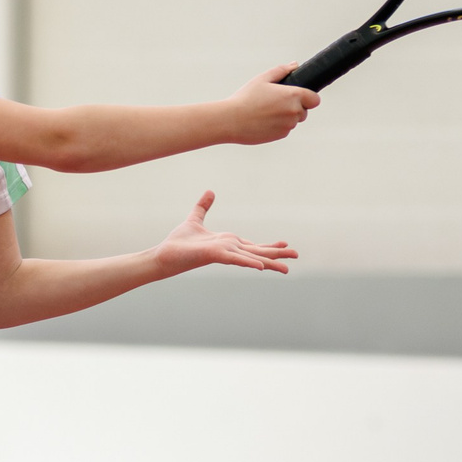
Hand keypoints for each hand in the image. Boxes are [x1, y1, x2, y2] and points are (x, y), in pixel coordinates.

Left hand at [155, 192, 297, 276]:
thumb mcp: (194, 219)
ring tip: (286, 269)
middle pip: (258, 251)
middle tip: (297, 256)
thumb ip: (203, 206)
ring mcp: (224, 253)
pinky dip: (248, 262)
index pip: (252, 245)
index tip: (285, 245)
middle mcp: (229, 249)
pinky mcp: (215, 255)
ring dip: (270, 262)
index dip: (269, 245)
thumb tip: (210, 191)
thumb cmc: (179, 243)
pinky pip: (235, 259)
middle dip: (277, 254)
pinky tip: (261, 267)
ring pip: (251, 257)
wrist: (164, 255)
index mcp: (227, 243)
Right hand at [226, 65, 318, 144]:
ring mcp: (288, 125)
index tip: (299, 96)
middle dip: (294, 106)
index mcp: (293, 95)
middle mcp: (294, 112)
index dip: (309, 97)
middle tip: (275, 102)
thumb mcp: (262, 79)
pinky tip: (263, 120)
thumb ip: (281, 70)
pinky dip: (278, 125)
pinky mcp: (281, 136)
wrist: (231, 120)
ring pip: (294, 120)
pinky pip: (285, 129)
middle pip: (304, 110)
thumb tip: (295, 65)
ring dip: (286, 116)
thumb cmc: (246, 98)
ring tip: (266, 111)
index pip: (315, 100)